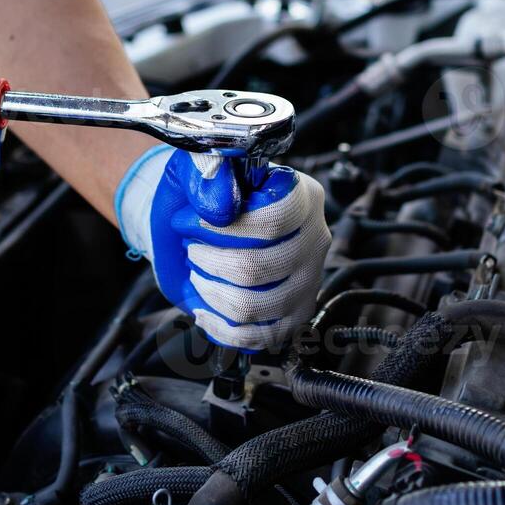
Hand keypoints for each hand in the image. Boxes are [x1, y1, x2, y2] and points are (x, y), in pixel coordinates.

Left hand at [115, 146, 330, 350]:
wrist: (194, 224)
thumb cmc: (202, 194)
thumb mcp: (197, 167)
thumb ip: (208, 174)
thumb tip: (222, 206)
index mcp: (301, 196)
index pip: (274, 220)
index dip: (224, 228)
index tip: (192, 223)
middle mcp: (313, 239)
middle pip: (258, 268)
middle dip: (209, 262)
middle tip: (192, 249)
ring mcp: (307, 281)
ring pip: (253, 306)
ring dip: (211, 292)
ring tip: (200, 273)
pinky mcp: (293, 316)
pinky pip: (257, 337)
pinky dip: (220, 326)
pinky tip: (206, 307)